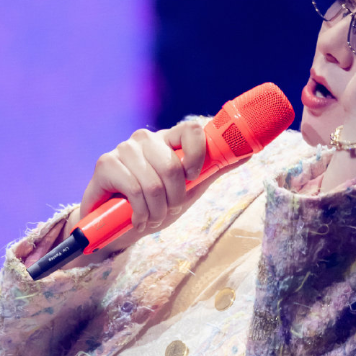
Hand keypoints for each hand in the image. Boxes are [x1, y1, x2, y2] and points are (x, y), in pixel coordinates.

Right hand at [59, 120, 215, 264]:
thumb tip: (250, 154)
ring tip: (150, 219)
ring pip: (153, 184)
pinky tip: (135, 220)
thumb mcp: (189, 188)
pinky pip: (132, 189)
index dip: (197, 155)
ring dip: (155, 212)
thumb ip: (213, 169)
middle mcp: (146, 138)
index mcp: (168, 140)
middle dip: (174, 200)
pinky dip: (138, 213)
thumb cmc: (155, 203)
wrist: (117, 225)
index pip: (191, 130)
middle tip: (166, 211)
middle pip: (172, 167)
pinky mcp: (105, 163)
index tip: (193, 177)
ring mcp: (124, 149)